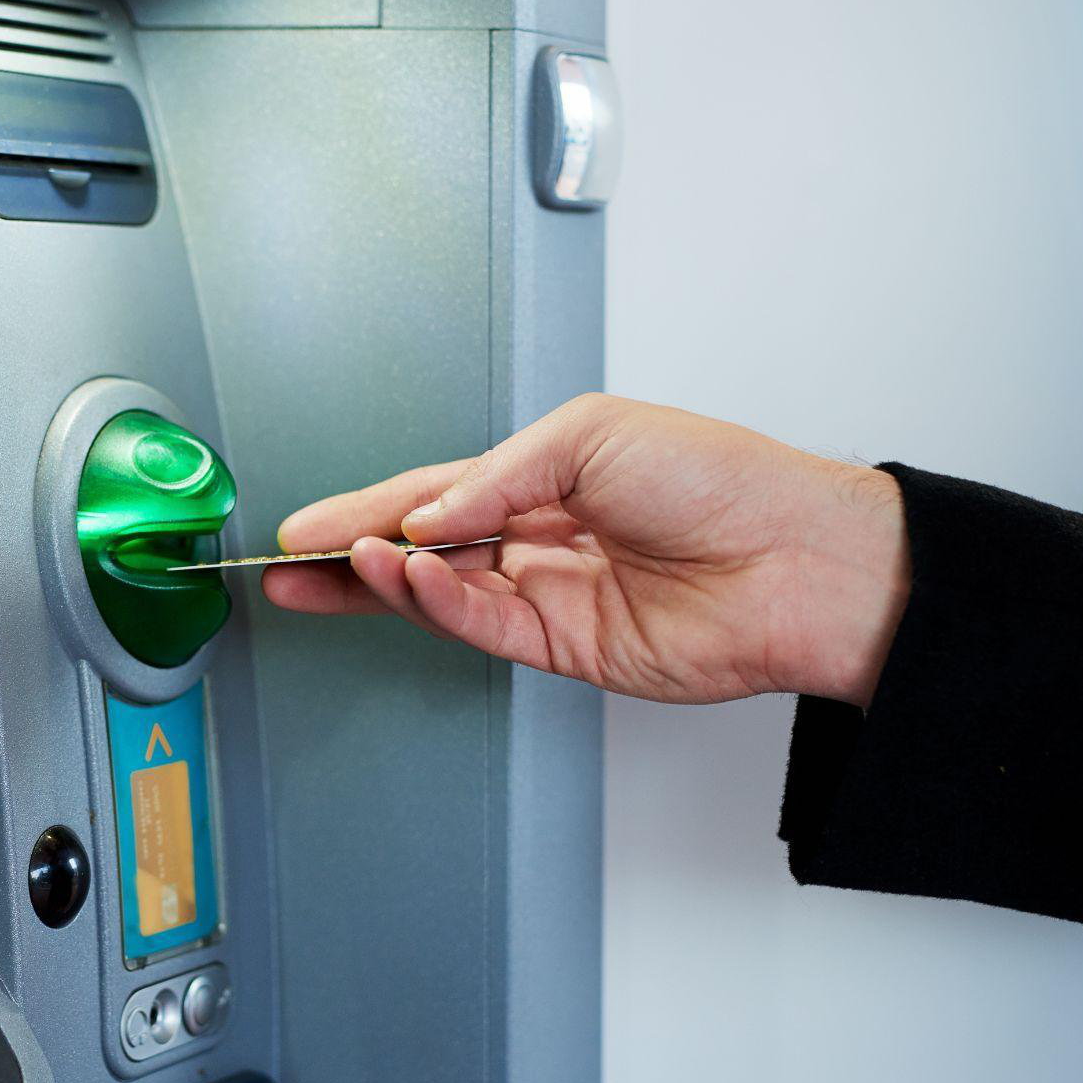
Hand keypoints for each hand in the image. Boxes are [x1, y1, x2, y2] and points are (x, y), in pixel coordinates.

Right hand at [261, 394, 909, 705]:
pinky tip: (407, 577)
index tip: (304, 524)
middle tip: (285, 566)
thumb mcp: (591, 434)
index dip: (363, 509)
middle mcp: (539, 538)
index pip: (431, 495)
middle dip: (347, 557)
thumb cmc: (721, 478)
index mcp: (545, 477)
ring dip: (383, 579)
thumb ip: (494, 479)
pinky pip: (481, 626)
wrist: (797, 558)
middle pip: (419, 552)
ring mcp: (549, 596)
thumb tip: (425, 518)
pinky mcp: (565, 648)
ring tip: (337, 563)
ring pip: (439, 594)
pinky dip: (437, 603)